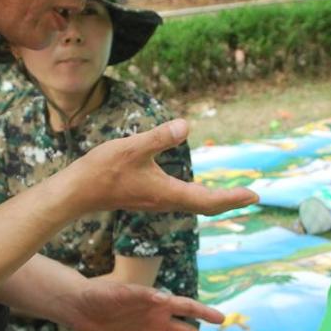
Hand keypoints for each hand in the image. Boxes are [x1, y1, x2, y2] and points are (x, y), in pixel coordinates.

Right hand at [63, 119, 256, 216]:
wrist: (77, 192)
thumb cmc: (102, 171)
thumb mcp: (132, 148)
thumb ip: (160, 137)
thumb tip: (185, 125)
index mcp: (167, 192)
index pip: (208, 199)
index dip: (232, 198)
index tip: (254, 195)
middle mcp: (165, 200)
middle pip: (205, 204)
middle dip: (229, 201)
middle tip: (251, 196)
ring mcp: (156, 200)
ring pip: (193, 203)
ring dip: (214, 200)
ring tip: (232, 195)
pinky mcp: (147, 197)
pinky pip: (181, 199)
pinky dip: (197, 196)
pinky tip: (196, 190)